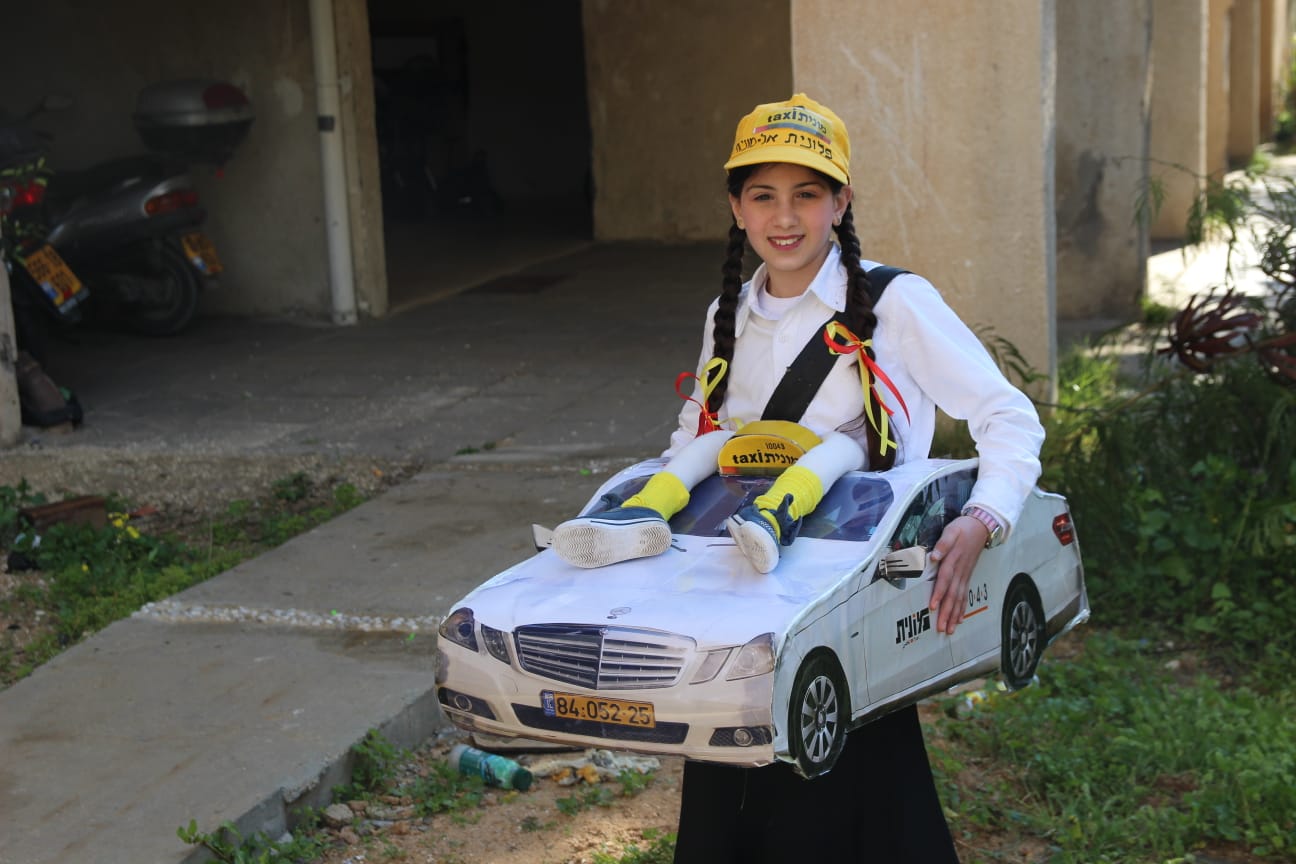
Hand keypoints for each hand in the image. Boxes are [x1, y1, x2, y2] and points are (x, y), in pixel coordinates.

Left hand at [927, 516, 988, 634]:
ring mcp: (965, 575)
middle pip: (952, 595)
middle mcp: (960, 571)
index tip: (933, 606)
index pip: (945, 580)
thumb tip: (935, 556)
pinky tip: (959, 619)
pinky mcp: (968, 576)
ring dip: (954, 615)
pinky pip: (965, 595)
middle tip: (941, 628)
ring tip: (949, 630)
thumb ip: (943, 544)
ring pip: (959, 598)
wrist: (981, 526)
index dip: (939, 593)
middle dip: (947, 612)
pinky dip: (962, 608)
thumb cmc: (962, 529)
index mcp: (953, 560)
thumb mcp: (951, 531)